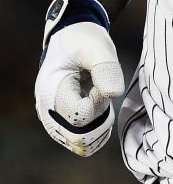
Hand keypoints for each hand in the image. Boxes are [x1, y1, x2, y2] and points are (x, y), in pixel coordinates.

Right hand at [35, 16, 124, 156]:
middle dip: (100, 119)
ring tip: (98, 96)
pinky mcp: (61, 126)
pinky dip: (97, 130)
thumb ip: (107, 69)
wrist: (72, 38)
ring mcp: (52, 122)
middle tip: (101, 91)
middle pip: (80, 138)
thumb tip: (115, 94)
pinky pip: (82, 144)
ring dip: (99, 125)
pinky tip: (98, 105)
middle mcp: (47, 112)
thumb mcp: (99, 47)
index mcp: (51, 92)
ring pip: (82, 145)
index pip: (80, 118)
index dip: (97, 103)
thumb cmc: (85, 40)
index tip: (97, 84)